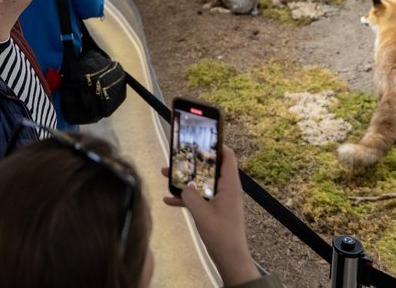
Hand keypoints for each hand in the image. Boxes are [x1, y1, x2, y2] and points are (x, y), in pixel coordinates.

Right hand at [162, 146, 258, 285]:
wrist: (229, 258)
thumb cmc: (222, 235)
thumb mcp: (201, 212)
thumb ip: (190, 195)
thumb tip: (182, 185)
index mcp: (230, 185)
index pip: (227, 156)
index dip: (216, 144)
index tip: (201, 137)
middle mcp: (226, 189)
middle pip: (210, 167)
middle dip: (192, 161)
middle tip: (177, 154)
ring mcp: (220, 200)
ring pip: (201, 182)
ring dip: (185, 179)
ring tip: (165, 173)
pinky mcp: (214, 210)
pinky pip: (199, 197)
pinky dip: (185, 197)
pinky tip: (168, 200)